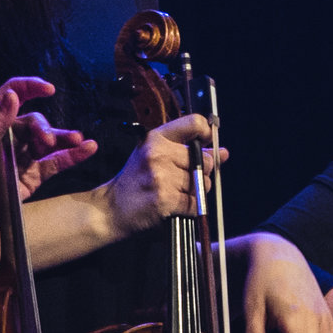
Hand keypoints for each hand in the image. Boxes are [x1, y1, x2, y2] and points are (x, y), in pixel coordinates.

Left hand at [0, 75, 98, 244]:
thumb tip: (14, 96)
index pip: (12, 97)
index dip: (29, 88)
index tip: (47, 89)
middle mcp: (7, 138)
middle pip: (34, 122)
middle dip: (44, 129)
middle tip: (45, 142)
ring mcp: (20, 159)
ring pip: (48, 142)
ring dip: (64, 138)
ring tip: (78, 140)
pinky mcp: (30, 180)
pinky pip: (54, 164)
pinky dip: (72, 157)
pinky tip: (87, 149)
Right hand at [102, 114, 227, 239]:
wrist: (110, 209)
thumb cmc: (134, 181)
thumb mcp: (154, 156)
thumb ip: (188, 151)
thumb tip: (223, 153)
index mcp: (156, 138)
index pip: (194, 123)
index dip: (206, 133)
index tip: (206, 143)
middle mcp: (158, 154)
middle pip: (203, 159)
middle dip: (201, 172)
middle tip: (183, 179)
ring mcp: (161, 177)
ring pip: (202, 183)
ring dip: (196, 191)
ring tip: (176, 193)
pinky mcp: (165, 199)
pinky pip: (196, 203)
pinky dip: (192, 208)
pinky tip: (177, 206)